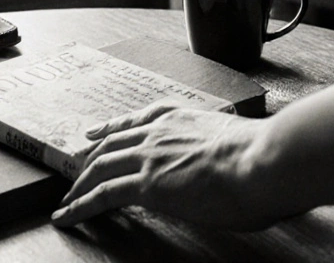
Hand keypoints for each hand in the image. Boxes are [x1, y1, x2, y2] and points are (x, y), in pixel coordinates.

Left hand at [50, 103, 280, 229]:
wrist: (264, 162)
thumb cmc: (266, 160)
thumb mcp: (242, 147)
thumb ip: (231, 154)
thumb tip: (244, 169)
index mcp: (186, 118)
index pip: (141, 118)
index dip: (115, 126)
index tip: (98, 132)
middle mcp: (162, 132)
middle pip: (113, 142)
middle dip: (91, 158)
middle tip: (76, 172)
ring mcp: (150, 156)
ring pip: (101, 167)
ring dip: (80, 185)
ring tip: (67, 200)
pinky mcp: (145, 184)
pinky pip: (101, 195)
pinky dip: (80, 205)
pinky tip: (67, 215)